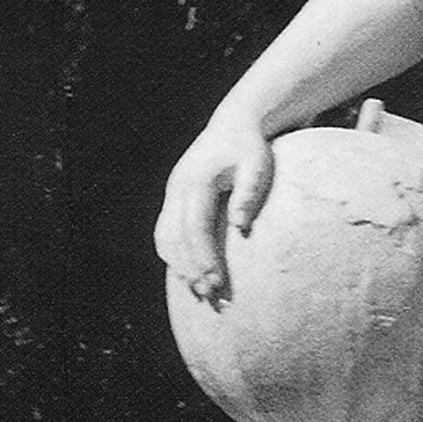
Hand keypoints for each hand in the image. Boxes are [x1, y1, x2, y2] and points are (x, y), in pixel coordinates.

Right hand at [153, 118, 275, 302]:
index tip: (216, 281)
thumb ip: (249, 193)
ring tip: (200, 292)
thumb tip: (239, 227)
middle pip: (175, 237)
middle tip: (210, 296)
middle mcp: (177, 188)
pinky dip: (173, 256)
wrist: (234, 125)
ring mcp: (172, 193)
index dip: (203, 257)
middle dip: (191, 269)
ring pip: (165, 237)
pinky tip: (188, 274)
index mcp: (196, 180)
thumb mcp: (258, 165)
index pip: (195, 227)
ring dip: (179, 266)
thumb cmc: (250, 148)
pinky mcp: (173, 198)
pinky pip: (165, 232)